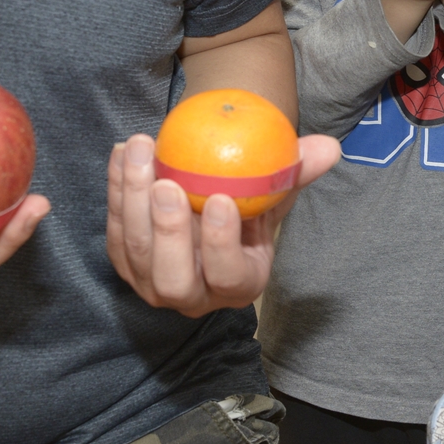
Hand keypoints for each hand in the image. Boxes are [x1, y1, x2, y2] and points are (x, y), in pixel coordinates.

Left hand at [106, 133, 340, 317]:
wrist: (206, 213)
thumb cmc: (248, 207)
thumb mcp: (274, 195)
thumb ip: (296, 173)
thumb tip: (329, 147)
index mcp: (237, 286)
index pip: (227, 275)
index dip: (221, 243)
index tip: (221, 199)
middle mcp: (191, 296)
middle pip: (172, 278)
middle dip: (167, 231)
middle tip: (167, 183)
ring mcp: (151, 283)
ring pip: (135, 251)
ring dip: (132, 200)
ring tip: (140, 151)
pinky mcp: (124, 262)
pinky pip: (114, 228)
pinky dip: (116, 190)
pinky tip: (123, 153)